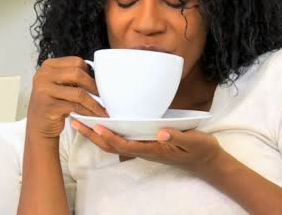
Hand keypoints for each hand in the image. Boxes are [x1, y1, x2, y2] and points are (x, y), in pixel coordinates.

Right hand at [27, 57, 108, 139]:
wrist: (38, 124)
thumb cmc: (53, 103)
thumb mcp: (58, 84)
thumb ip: (72, 76)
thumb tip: (99, 76)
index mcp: (48, 66)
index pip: (76, 62)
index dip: (89, 72)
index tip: (97, 83)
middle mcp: (43, 75)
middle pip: (77, 74)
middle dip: (94, 86)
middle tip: (103, 97)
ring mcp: (44, 91)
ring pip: (78, 93)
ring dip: (94, 102)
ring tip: (102, 109)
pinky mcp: (49, 107)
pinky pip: (75, 107)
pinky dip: (87, 112)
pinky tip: (93, 116)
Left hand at [71, 120, 222, 173]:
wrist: (206, 161)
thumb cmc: (200, 150)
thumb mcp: (194, 141)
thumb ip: (178, 136)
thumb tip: (161, 131)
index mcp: (153, 149)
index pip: (125, 144)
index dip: (109, 136)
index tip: (96, 126)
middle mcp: (144, 149)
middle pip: (112, 145)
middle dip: (92, 135)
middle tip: (75, 121)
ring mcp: (143, 147)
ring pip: (114, 143)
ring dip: (96, 133)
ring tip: (80, 120)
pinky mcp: (145, 143)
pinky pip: (122, 139)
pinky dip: (107, 131)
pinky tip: (101, 122)